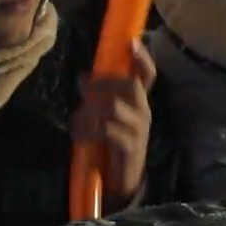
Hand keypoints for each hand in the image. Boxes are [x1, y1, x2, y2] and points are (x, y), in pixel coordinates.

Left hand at [72, 40, 156, 208]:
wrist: (123, 183)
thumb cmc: (111, 147)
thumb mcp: (106, 118)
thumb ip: (99, 99)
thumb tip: (83, 77)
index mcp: (139, 104)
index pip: (147, 76)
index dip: (142, 58)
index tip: (131, 41)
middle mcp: (144, 113)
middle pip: (130, 86)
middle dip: (103, 82)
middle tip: (82, 86)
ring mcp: (138, 129)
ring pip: (113, 106)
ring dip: (89, 109)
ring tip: (77, 120)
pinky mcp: (129, 146)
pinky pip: (106, 129)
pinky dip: (87, 129)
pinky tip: (78, 135)